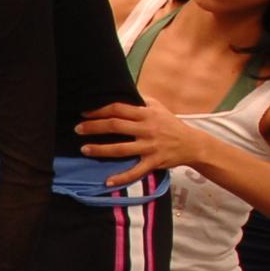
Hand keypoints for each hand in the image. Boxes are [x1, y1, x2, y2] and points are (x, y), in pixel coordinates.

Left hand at [76, 98, 209, 182]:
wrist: (192, 143)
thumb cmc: (170, 123)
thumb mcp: (157, 107)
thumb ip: (140, 99)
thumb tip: (122, 89)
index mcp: (146, 113)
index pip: (118, 109)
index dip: (100, 110)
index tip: (84, 112)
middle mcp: (147, 129)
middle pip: (116, 126)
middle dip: (94, 127)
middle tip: (78, 129)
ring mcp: (150, 147)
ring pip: (121, 149)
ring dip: (100, 150)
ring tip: (84, 149)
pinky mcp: (154, 162)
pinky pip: (135, 172)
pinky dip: (121, 177)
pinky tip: (107, 180)